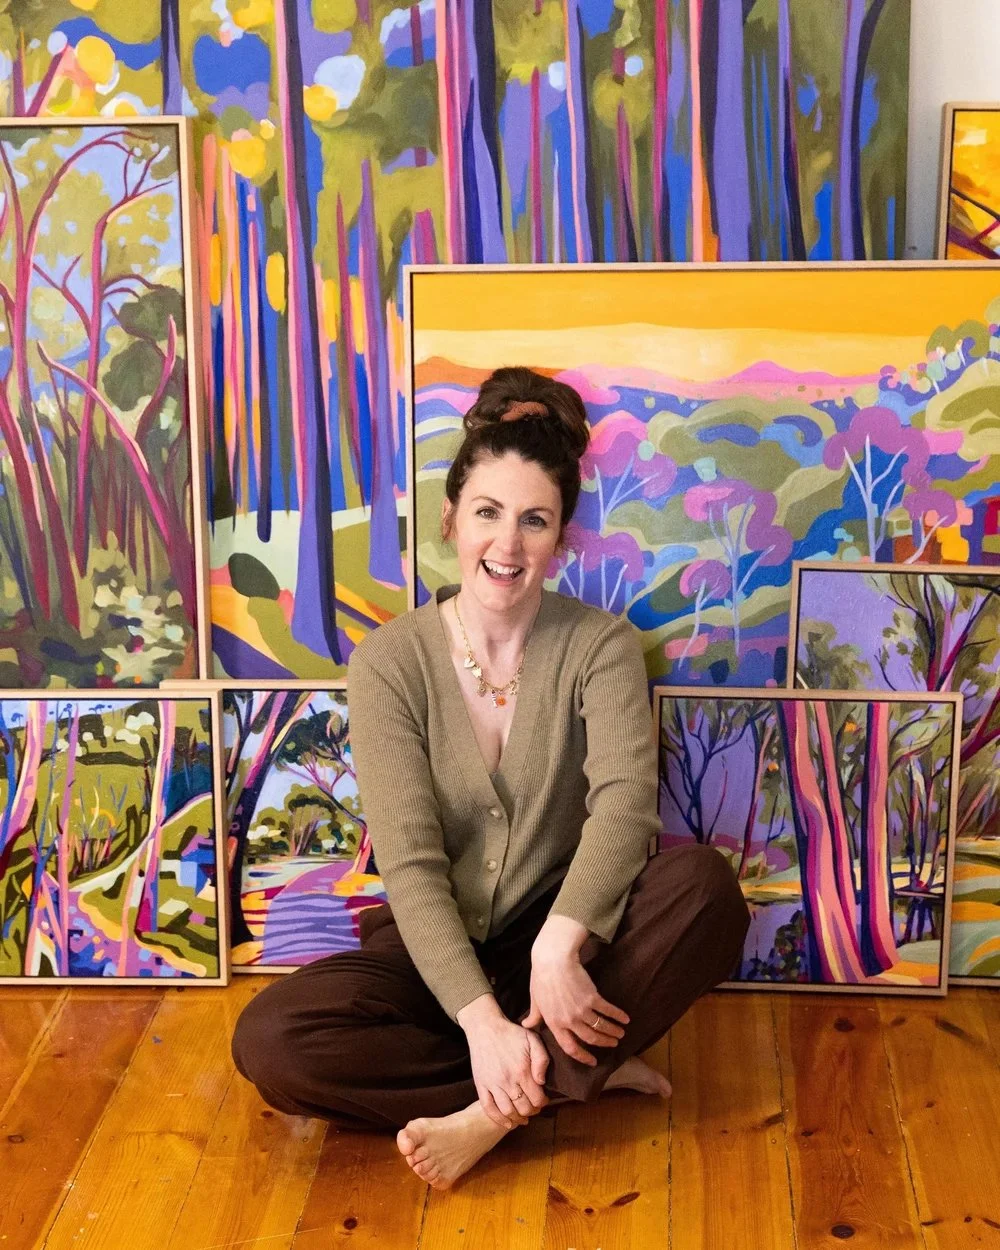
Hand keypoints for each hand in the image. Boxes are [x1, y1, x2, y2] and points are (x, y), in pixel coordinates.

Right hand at [456, 995, 548, 1129]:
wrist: (486, 1028)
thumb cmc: (511, 1034)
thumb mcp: (533, 1039)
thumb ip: (542, 1060)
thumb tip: (541, 1082)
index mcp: (522, 1070)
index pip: (537, 1099)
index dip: (543, 1103)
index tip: (544, 1100)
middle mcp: (507, 1081)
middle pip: (524, 1108)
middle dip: (533, 1111)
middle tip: (535, 1107)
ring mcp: (492, 1084)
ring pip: (508, 1111)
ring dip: (518, 1118)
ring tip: (524, 1116)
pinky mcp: (481, 1085)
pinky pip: (488, 1108)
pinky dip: (499, 1120)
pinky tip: (507, 1123)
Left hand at [524, 944, 628, 1066]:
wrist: (553, 959)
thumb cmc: (541, 977)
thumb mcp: (535, 1000)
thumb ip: (535, 1015)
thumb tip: (527, 1025)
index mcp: (554, 1024)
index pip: (570, 1048)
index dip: (583, 1057)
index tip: (593, 1061)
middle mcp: (569, 1021)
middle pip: (590, 1039)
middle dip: (604, 1043)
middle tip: (613, 1044)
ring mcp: (582, 1010)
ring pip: (601, 1027)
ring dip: (613, 1032)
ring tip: (621, 1034)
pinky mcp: (592, 997)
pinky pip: (608, 1011)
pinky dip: (618, 1016)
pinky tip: (625, 1019)